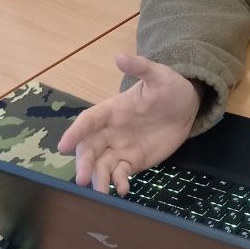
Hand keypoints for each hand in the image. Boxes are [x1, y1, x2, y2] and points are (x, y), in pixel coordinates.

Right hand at [57, 54, 201, 194]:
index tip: (62, 146)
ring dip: (98, 178)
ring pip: (101, 165)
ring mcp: (121, 147)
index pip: (88, 120)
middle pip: (89, 148)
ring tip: (101, 191)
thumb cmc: (170, 88)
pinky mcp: (134, 161)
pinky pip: (121, 174)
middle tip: (82, 179)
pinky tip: (125, 189)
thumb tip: (119, 57)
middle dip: (83, 163)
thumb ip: (140, 67)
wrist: (187, 107)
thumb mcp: (159, 75)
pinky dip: (119, 182)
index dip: (75, 132)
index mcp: (112, 109)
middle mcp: (111, 131)